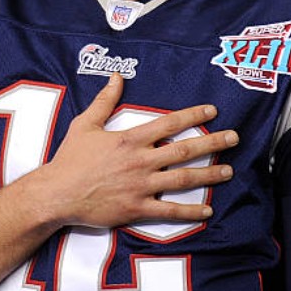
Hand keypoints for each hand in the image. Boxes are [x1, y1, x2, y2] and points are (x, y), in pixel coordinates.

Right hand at [42, 73, 237, 228]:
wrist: (57, 193)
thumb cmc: (70, 158)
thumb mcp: (85, 124)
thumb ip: (104, 101)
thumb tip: (116, 77)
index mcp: (131, 139)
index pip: (170, 123)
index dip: (194, 116)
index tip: (212, 110)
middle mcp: (141, 161)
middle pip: (185, 150)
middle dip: (213, 143)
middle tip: (234, 138)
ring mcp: (141, 186)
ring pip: (183, 179)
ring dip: (209, 175)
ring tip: (229, 170)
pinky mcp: (137, 209)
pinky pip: (169, 211)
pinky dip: (190, 212)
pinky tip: (207, 210)